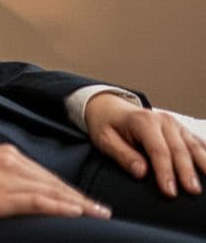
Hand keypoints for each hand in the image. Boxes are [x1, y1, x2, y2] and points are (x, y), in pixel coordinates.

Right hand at [0, 145, 110, 224]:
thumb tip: (17, 195)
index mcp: (2, 154)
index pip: (44, 174)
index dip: (68, 190)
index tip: (85, 201)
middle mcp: (7, 161)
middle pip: (53, 182)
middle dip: (79, 197)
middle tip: (102, 211)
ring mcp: (3, 178)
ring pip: (51, 191)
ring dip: (78, 204)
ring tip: (99, 215)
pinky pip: (37, 201)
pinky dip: (60, 207)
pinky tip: (77, 213)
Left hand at [85, 92, 205, 196]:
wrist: (110, 109)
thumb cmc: (107, 125)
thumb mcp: (105, 140)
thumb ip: (122, 155)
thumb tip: (140, 172)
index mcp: (143, 122)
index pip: (158, 150)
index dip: (165, 172)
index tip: (170, 191)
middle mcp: (162, 120)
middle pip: (178, 149)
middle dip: (186, 172)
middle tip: (192, 191)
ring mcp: (174, 124)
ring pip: (192, 145)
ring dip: (202, 163)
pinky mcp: (181, 129)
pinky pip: (196, 142)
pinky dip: (205, 153)